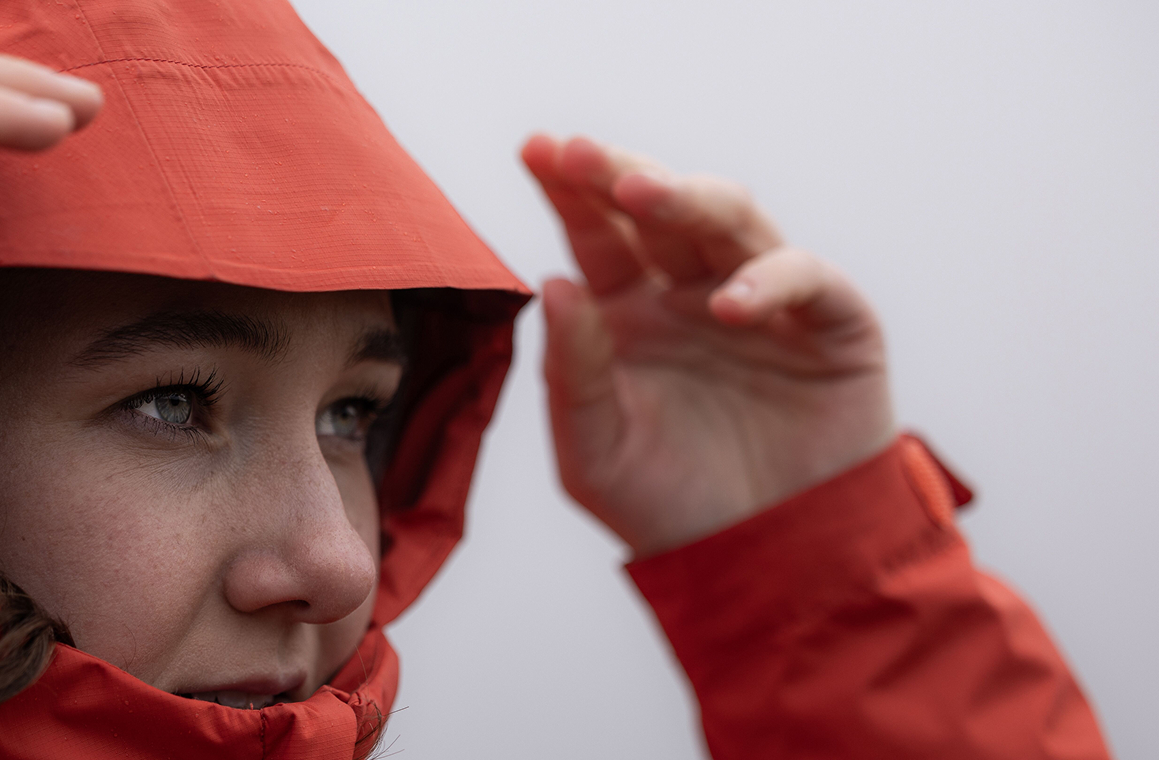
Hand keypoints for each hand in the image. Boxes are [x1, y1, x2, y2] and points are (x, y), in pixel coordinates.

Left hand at [521, 134, 895, 556]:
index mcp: (628, 312)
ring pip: (731, 221)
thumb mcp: (595, 451)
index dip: (570, 189)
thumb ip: (571, 371)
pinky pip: (806, 278)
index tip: (538, 150)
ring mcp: (764, 301)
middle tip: (580, 153)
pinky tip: (728, 304)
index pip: (596, 235)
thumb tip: (551, 282)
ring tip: (640, 193)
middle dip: (620, 174)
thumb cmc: (668, 507)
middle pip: (659, 210)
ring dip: (686, 199)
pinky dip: (771, 278)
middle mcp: (692, 293)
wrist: (761, 567)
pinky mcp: (832, 326)